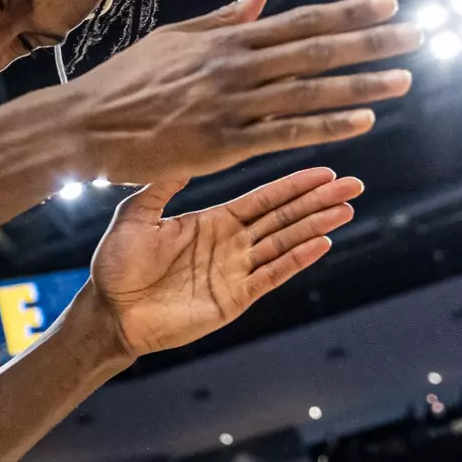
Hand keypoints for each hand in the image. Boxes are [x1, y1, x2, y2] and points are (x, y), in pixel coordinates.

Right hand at [68, 0, 418, 183]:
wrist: (81, 125)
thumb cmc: (121, 84)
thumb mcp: (171, 40)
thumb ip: (221, 22)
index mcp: (223, 42)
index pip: (299, 22)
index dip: (348, 14)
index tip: (388, 6)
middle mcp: (232, 68)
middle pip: (315, 52)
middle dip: (371, 44)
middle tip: (417, 36)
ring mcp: (228, 106)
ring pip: (308, 92)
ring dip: (361, 85)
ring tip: (403, 80)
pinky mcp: (220, 144)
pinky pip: (285, 133)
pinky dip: (326, 126)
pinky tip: (362, 122)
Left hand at [87, 168, 357, 357]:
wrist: (109, 311)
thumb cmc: (116, 266)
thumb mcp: (134, 216)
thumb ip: (160, 186)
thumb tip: (182, 151)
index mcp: (211, 222)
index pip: (262, 200)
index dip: (293, 186)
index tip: (324, 171)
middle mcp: (229, 244)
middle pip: (283, 218)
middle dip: (317, 201)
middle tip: (353, 185)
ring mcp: (235, 271)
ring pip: (284, 244)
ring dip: (315, 227)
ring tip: (345, 209)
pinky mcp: (234, 298)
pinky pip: (271, 275)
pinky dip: (297, 260)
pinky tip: (322, 243)